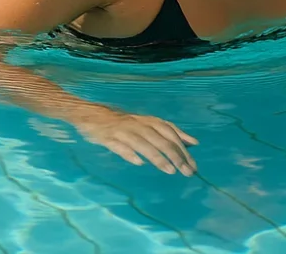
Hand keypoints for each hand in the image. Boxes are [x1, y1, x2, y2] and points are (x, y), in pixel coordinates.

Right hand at [77, 109, 197, 174]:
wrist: (92, 114)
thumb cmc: (124, 122)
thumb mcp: (147, 123)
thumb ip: (167, 132)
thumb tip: (192, 142)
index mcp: (147, 120)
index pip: (169, 131)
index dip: (182, 146)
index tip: (193, 164)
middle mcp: (137, 124)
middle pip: (159, 139)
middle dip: (175, 155)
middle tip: (187, 172)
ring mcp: (123, 131)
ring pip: (143, 143)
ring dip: (157, 156)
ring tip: (170, 170)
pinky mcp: (108, 138)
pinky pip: (119, 145)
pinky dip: (129, 153)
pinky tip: (138, 162)